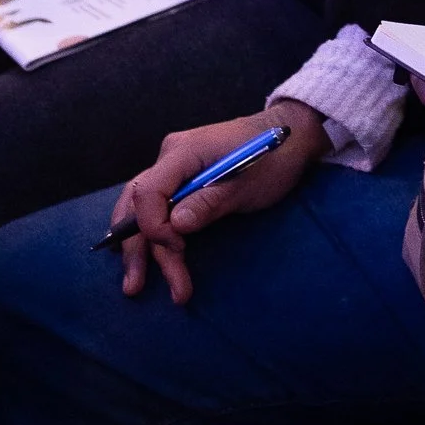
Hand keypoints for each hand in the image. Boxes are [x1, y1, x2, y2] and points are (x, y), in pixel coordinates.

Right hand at [111, 98, 327, 301]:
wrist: (288, 137)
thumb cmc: (271, 158)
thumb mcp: (246, 185)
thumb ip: (209, 203)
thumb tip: (175, 226)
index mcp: (183, 151)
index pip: (149, 191)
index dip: (154, 225)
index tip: (177, 248)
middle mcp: (170, 157)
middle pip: (139, 204)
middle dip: (139, 247)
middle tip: (137, 287)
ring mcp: (173, 168)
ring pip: (143, 209)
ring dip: (140, 247)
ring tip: (136, 286)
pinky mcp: (181, 180)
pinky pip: (155, 207)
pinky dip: (149, 234)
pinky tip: (142, 257)